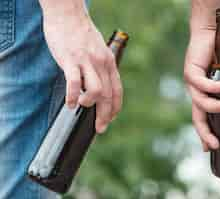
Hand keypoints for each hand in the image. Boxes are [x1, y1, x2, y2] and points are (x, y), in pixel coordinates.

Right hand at [41, 1, 122, 132]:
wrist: (68, 14)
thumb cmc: (81, 34)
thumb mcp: (98, 50)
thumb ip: (100, 67)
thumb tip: (99, 85)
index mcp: (109, 62)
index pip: (117, 90)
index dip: (116, 108)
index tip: (111, 119)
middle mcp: (102, 63)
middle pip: (108, 96)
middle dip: (105, 115)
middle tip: (100, 128)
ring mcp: (87, 62)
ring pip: (96, 91)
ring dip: (90, 104)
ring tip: (81, 105)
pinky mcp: (71, 60)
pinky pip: (74, 83)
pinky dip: (72, 97)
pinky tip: (69, 103)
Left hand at [184, 30, 219, 151]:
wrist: (212, 32)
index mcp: (205, 95)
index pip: (203, 118)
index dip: (205, 133)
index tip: (210, 149)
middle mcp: (196, 92)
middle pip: (197, 117)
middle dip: (205, 133)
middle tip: (216, 144)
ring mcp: (192, 83)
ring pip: (201, 102)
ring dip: (217, 106)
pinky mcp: (190, 71)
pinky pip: (201, 84)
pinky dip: (214, 88)